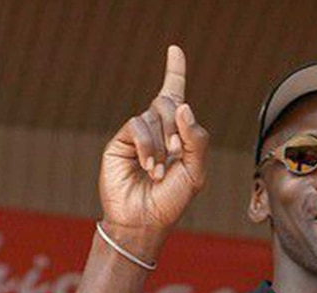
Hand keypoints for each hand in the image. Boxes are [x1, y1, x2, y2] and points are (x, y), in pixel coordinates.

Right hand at [98, 45, 209, 253]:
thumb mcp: (195, 172)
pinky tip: (149, 167)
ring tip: (159, 172)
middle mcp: (158, 129)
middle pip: (169, 102)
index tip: (174, 48)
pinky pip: (137, 126)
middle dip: (177, 126)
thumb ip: (195, 140)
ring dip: (162, 144)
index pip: (176, 96)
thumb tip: (183, 106)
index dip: (175, 71)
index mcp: (179, 135)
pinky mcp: (121, 141)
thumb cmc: (172, 200)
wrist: (144, 221)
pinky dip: (148, 146)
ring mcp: (139, 134)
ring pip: (154, 115)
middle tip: (177, 154)